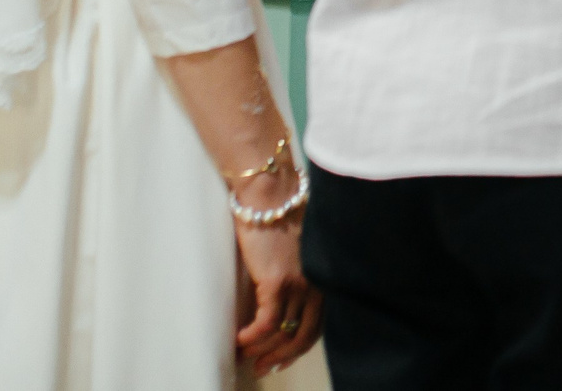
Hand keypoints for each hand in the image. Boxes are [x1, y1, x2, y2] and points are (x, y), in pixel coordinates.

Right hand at [233, 197, 322, 373]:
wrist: (269, 193)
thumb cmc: (279, 215)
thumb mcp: (296, 250)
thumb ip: (298, 273)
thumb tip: (282, 298)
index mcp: (322, 277)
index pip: (317, 324)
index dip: (298, 347)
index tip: (282, 359)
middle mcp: (317, 283)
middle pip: (304, 336)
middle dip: (282, 357)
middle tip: (263, 367)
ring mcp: (299, 283)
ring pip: (284, 333)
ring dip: (262, 350)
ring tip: (244, 355)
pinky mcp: (278, 281)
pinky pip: (267, 323)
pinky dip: (252, 337)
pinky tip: (239, 340)